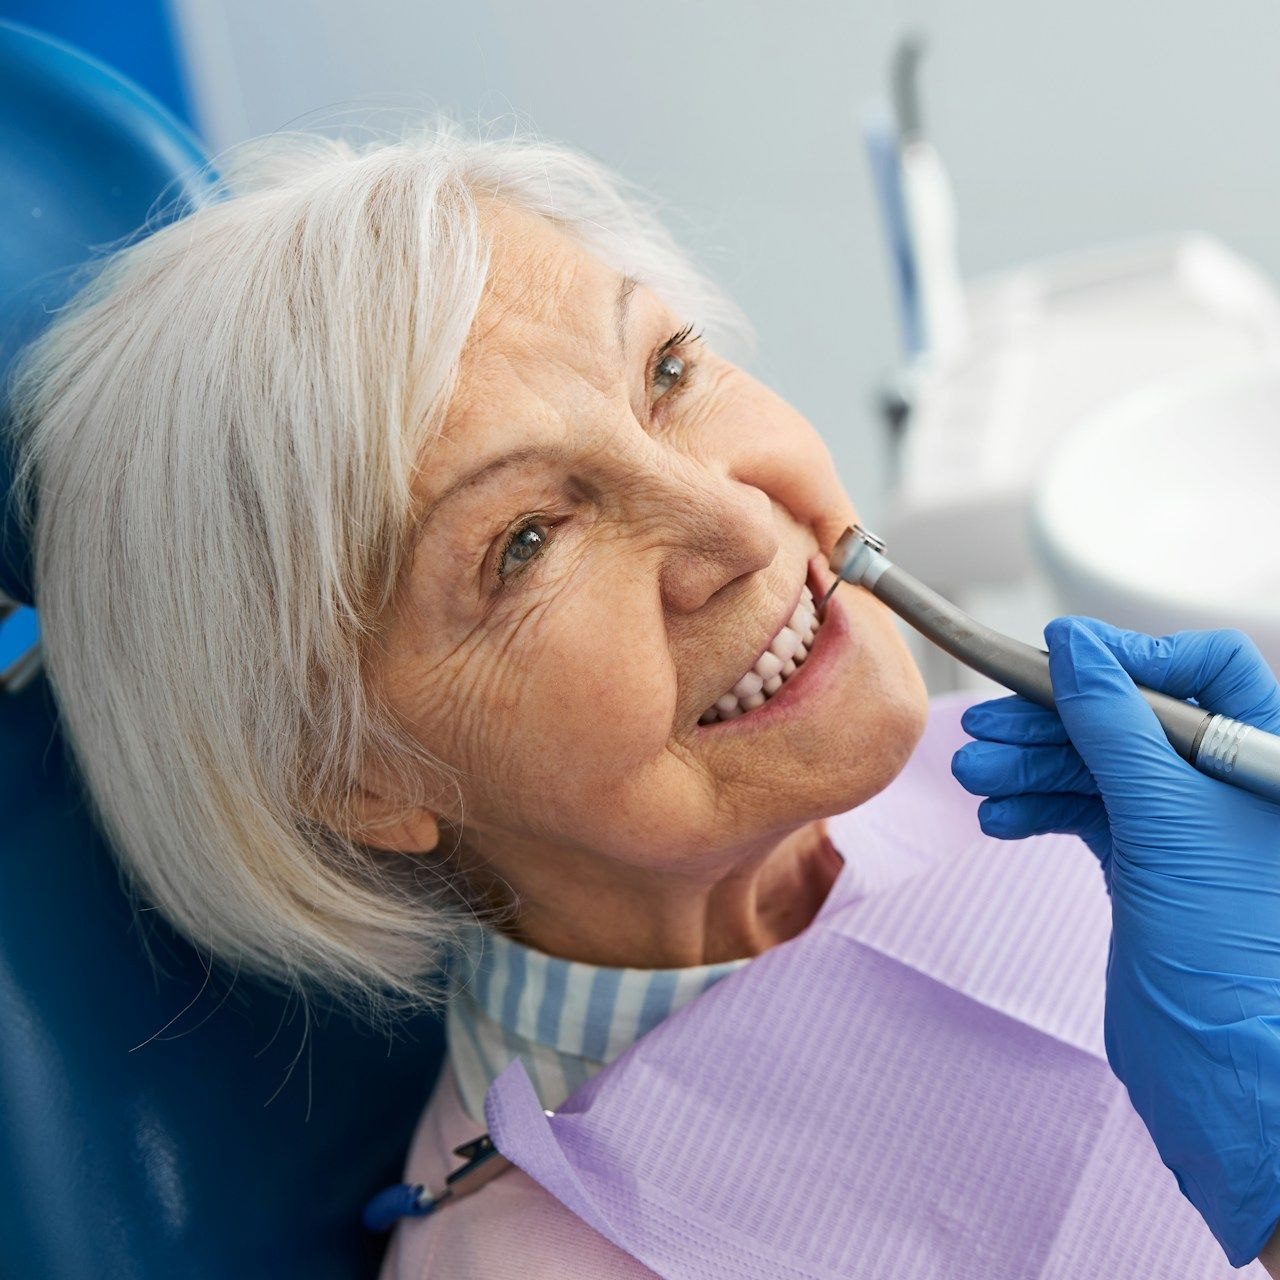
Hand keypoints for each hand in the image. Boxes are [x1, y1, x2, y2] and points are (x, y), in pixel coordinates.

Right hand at [951, 616, 1279, 1266]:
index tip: (1060, 661)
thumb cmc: (1223, 943)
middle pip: (1133, 716)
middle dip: (1054, 722)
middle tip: (985, 730)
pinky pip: (1086, 811)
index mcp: (1266, 758)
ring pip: (1100, 765)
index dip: (1134, 656)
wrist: (1219, 1067)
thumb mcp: (1164, 813)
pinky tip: (1001, 818)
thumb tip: (1075, 645)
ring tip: (976, 777)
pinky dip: (1040, 808)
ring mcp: (1188, 825)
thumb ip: (1114, 721)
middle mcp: (1230, 784)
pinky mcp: (1148, 863)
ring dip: (1032, 766)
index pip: (1210, 668)